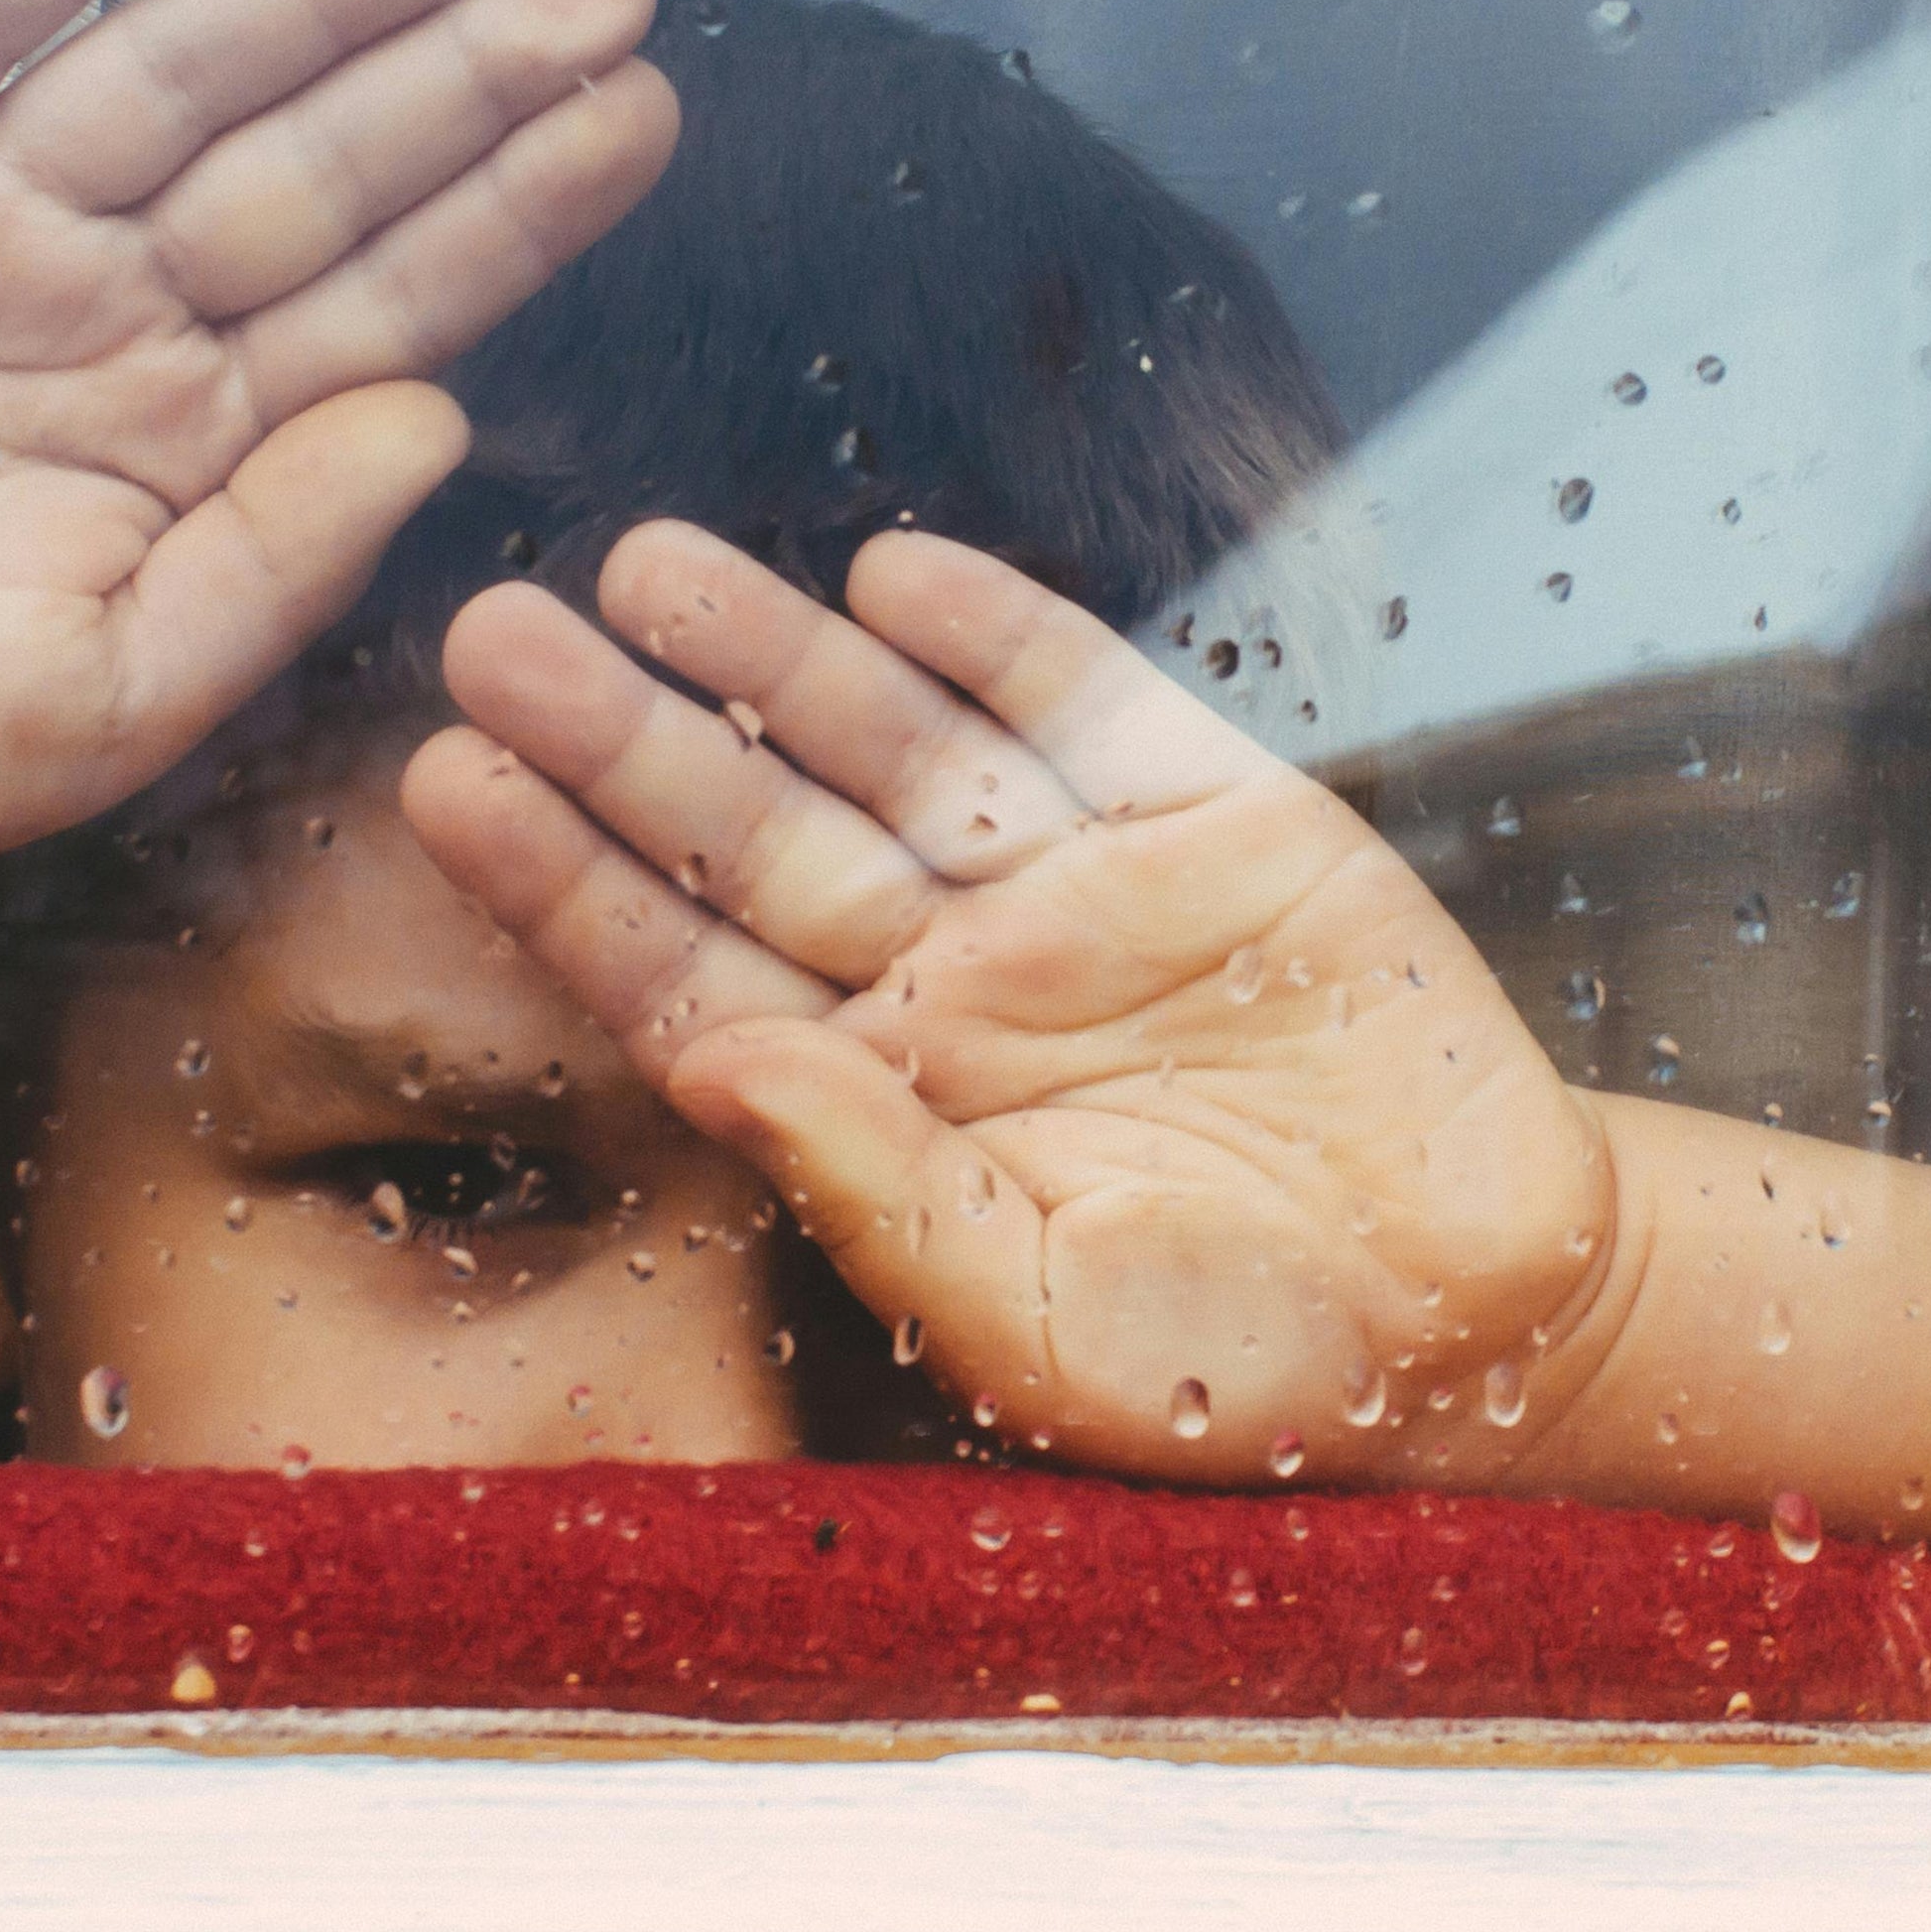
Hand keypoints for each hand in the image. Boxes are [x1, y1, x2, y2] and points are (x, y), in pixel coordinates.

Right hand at [0, 0, 671, 908]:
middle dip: (458, 69)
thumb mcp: (118, 686)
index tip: (638, 111)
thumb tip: (442, 417)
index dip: (515, 201)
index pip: (392, 295)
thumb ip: (283, 554)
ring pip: (170, 71)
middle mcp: (107, 306)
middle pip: (316, 161)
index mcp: (194, 433)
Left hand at [398, 522, 1628, 1488]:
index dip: (563, 880)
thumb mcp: (1041, 1322)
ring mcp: (1088, 894)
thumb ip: (874, 1196)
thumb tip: (713, 1067)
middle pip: (754, 835)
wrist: (1488, 1318)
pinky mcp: (1228, 822)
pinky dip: (997, 632)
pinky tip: (890, 569)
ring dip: (771, 656)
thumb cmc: (1251, 1366)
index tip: (442, 783)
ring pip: (896, 747)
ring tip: (641, 565)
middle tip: (486, 632)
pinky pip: (1089, 702)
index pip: (685, 972)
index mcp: (890, 1110)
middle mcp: (963, 984)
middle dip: (623, 735)